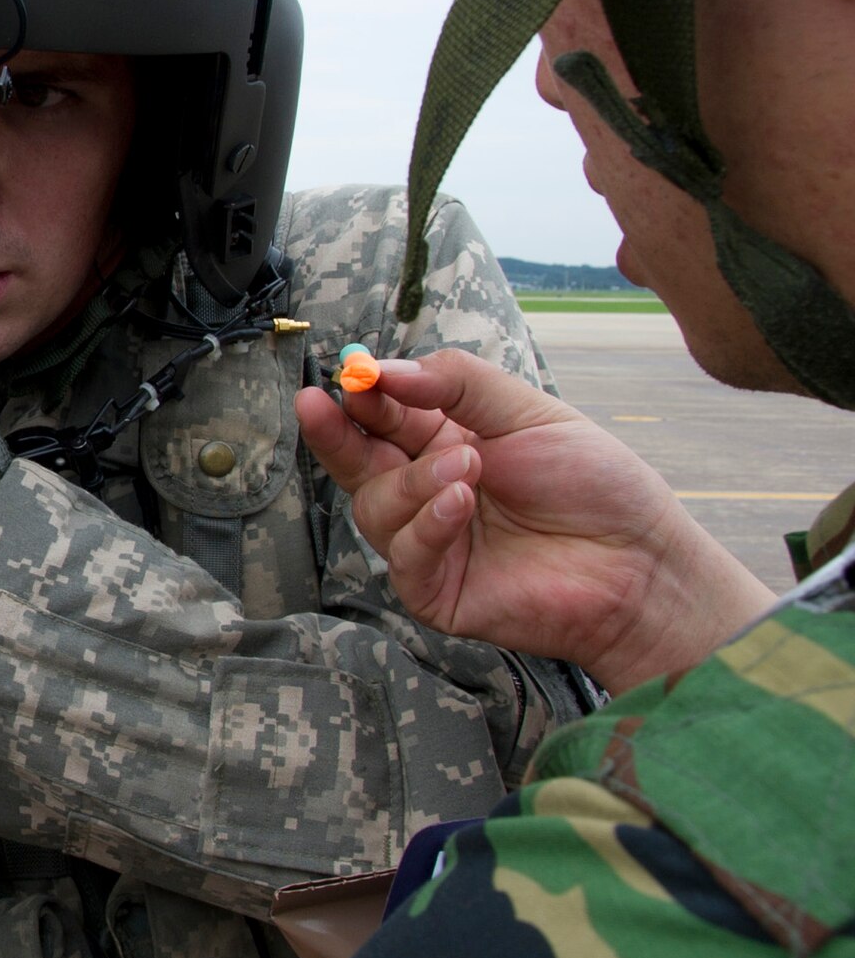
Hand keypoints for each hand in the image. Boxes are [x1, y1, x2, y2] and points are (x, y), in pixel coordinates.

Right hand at [296, 349, 771, 691]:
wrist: (640, 563)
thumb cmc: (596, 486)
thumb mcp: (530, 412)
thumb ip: (458, 383)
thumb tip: (386, 368)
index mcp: (447, 444)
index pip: (385, 417)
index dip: (363, 397)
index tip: (351, 376)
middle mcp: (429, 492)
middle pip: (359, 463)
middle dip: (336, 434)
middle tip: (318, 406)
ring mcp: (430, 543)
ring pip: (377, 508)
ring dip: (413, 483)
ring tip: (466, 470)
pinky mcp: (436, 590)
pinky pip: (405, 556)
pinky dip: (426, 527)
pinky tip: (460, 505)